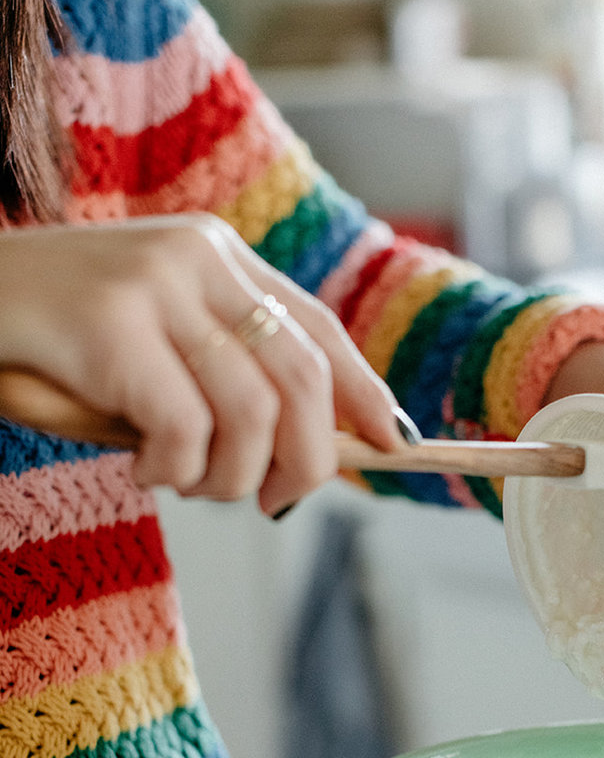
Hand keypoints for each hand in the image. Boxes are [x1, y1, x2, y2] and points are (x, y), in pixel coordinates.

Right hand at [0, 215, 400, 514]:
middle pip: (301, 375)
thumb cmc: (56, 344)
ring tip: (184, 482)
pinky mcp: (108, 325)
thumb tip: (313, 454)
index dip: (364, 390)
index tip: (393, 442)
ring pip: (251, 412)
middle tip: (273, 502)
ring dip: (229, 476)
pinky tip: (139, 467)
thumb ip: (223, 378)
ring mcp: (153, 286)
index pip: (317, 325)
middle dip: (309, 458)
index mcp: (216, 256)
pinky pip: (183, 428)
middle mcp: (196, 259)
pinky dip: (171, 470)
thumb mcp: (154, 346)